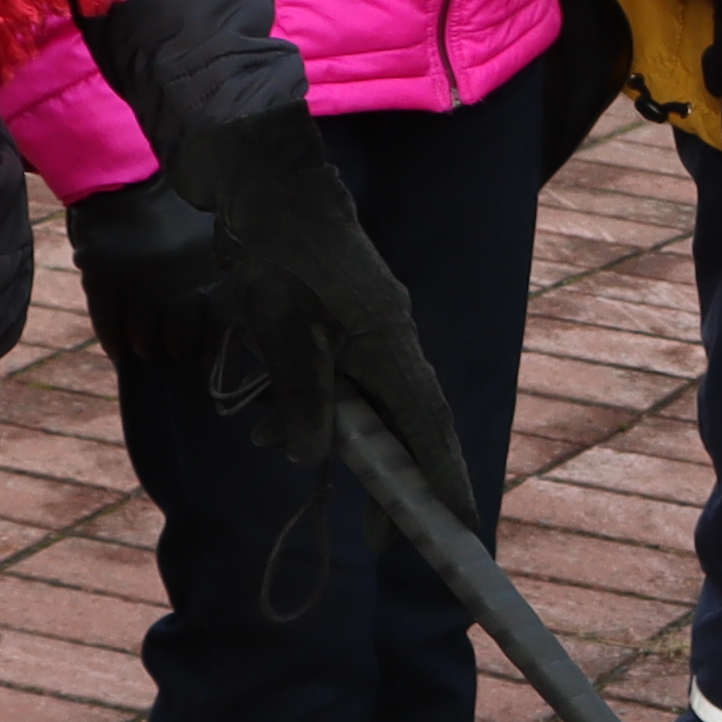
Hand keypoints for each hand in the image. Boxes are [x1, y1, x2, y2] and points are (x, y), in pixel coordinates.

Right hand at [62, 177, 227, 343]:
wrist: (126, 172)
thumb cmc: (178, 207)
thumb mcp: (216, 234)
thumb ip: (227, 276)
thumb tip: (241, 328)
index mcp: (212, 270)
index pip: (221, 330)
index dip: (214, 352)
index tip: (209, 362)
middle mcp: (177, 280)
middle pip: (178, 339)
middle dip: (176, 347)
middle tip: (174, 349)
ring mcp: (138, 280)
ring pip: (142, 336)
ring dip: (145, 345)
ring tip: (147, 347)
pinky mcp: (104, 276)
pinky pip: (107, 322)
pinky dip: (113, 341)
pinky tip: (118, 351)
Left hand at [163, 108, 467, 496]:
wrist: (265, 184)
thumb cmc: (277, 251)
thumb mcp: (282, 329)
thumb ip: (302, 396)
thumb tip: (315, 456)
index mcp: (389, 344)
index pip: (428, 427)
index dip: (443, 480)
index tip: (456, 528)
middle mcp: (390, 341)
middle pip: (407, 426)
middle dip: (395, 481)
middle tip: (380, 537)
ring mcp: (368, 330)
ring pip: (367, 405)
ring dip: (339, 439)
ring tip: (287, 452)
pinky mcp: (341, 322)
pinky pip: (342, 380)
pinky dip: (316, 406)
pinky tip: (270, 416)